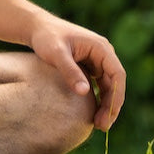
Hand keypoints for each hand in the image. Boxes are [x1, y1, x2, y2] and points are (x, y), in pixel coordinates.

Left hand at [30, 16, 125, 131]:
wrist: (36, 28)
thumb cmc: (46, 37)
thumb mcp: (56, 53)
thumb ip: (70, 71)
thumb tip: (84, 92)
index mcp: (101, 48)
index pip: (118, 75)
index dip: (116, 96)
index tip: (110, 113)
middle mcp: (103, 54)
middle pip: (115, 83)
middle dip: (111, 105)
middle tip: (102, 125)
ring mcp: (97, 60)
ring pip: (108, 87)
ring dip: (105, 105)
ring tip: (98, 124)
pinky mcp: (89, 66)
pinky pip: (98, 85)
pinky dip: (97, 99)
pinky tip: (92, 113)